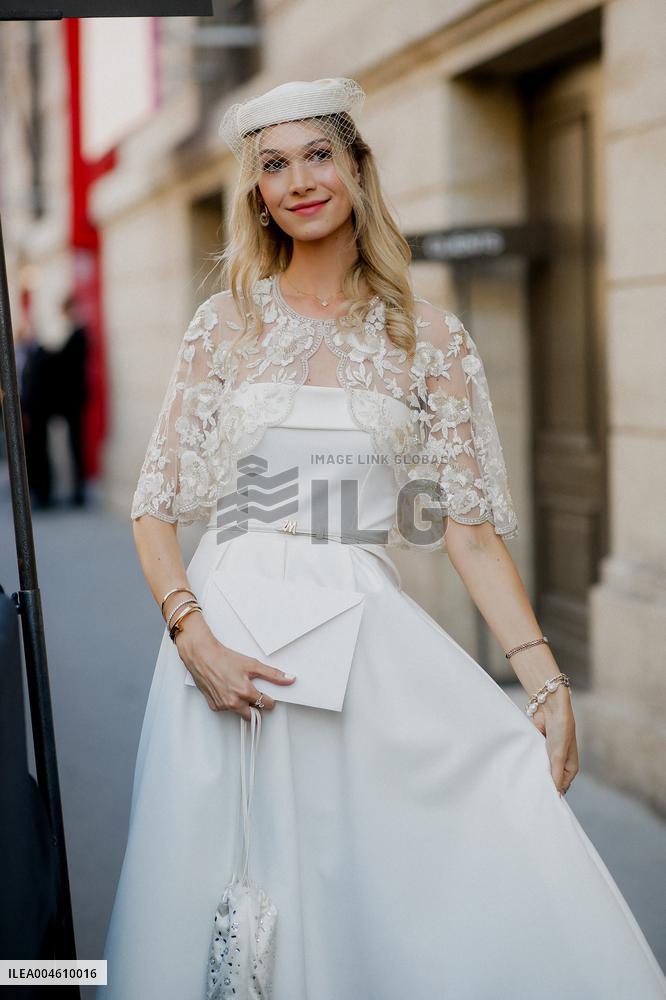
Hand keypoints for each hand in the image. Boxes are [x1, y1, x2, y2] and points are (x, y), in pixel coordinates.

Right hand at [174, 613, 295, 719]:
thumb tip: (289, 679)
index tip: (269, 697)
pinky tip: (228, 690)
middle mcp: (233, 702)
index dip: (270, 700)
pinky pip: (227, 709)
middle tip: (255, 696)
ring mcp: (223, 705)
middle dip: (257, 707)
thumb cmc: (224, 658)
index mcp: (245, 692)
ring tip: (239, 689)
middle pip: (254, 714)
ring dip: (243, 705)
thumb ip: (272, 674)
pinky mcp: (214, 706)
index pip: (266, 705)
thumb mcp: (252, 664)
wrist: (203, 656)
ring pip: (240, 712)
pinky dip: (230, 703)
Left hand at [528, 684, 578, 795]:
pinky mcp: (540, 748)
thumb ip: (555, 774)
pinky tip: (522, 770)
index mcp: (570, 767)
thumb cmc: (561, 730)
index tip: (542, 800)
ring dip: (535, 772)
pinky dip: (530, 762)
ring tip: (525, 784)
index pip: (562, 786)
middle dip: (543, 783)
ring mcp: (550, 755)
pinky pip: (534, 759)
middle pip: (551, 778)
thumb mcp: (559, 754)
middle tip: (531, 795)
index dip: (553, 792)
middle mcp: (561, 762)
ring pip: (541, 769)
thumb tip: (555, 793)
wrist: (550, 708)